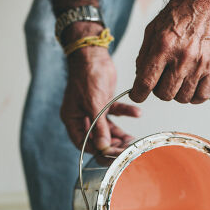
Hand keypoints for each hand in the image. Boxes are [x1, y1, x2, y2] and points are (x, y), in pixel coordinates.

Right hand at [60, 24, 140, 155]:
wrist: (93, 53)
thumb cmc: (86, 75)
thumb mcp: (93, 103)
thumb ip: (99, 126)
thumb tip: (104, 147)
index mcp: (72, 119)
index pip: (83, 143)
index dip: (97, 151)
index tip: (112, 156)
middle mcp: (81, 117)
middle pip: (97, 138)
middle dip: (112, 145)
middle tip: (126, 150)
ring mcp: (93, 110)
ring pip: (108, 129)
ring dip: (120, 134)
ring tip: (133, 139)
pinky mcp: (104, 103)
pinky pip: (115, 113)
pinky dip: (126, 113)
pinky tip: (137, 113)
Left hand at [130, 0, 209, 103]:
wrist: (207, 3)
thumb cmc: (181, 13)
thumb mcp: (153, 29)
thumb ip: (144, 55)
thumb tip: (140, 77)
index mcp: (164, 47)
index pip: (146, 83)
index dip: (138, 94)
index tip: (138, 95)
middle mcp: (182, 58)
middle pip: (164, 94)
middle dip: (158, 90)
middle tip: (161, 80)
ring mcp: (199, 64)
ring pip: (182, 98)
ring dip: (176, 93)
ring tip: (176, 80)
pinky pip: (202, 95)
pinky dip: (194, 97)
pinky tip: (190, 87)